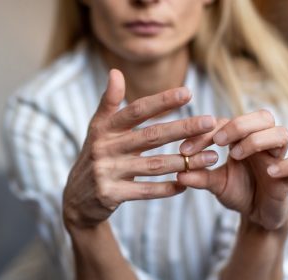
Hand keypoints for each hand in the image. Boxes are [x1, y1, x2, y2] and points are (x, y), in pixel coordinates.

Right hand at [63, 69, 218, 229]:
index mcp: (103, 128)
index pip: (136, 111)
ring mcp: (106, 172)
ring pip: (153, 165)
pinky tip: (186, 184)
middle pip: (150, 136)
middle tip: (210, 122)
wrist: (76, 198)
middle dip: (182, 128)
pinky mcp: (110, 194)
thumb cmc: (96, 156)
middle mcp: (104, 148)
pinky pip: (145, 191)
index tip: (188, 93)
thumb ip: (109, 102)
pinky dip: (166, 188)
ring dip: (184, 161)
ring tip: (211, 157)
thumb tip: (115, 72)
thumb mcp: (97, 129)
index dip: (162, 101)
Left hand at [178, 110, 287, 231]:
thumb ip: (200, 177)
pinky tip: (270, 172)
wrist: (257, 216)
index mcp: (242, 139)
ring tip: (236, 155)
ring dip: (258, 140)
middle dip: (239, 125)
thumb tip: (179, 173)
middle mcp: (263, 143)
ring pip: (281, 134)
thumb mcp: (215, 185)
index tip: (185, 150)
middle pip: (263, 117)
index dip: (206, 132)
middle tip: (217, 141)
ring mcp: (279, 158)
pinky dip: (287, 165)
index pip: (227, 123)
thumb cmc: (238, 191)